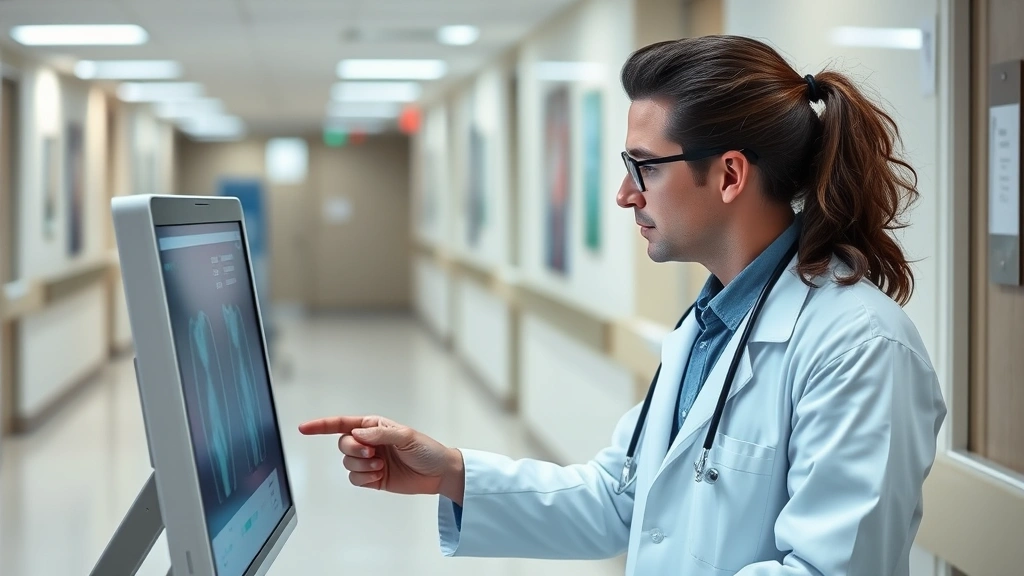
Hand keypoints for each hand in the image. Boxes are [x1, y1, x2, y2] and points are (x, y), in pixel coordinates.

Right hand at [298, 415, 465, 504]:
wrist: (438, 473)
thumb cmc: (426, 449)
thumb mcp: (405, 436)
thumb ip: (379, 434)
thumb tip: (357, 434)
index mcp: (373, 426)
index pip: (342, 424)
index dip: (321, 425)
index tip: (304, 428)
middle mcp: (368, 442)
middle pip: (342, 444)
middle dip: (354, 450)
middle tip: (373, 454)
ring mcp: (369, 461)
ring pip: (347, 463)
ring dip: (362, 466)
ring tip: (381, 466)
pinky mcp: (372, 478)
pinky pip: (355, 479)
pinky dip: (364, 478)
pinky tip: (379, 476)